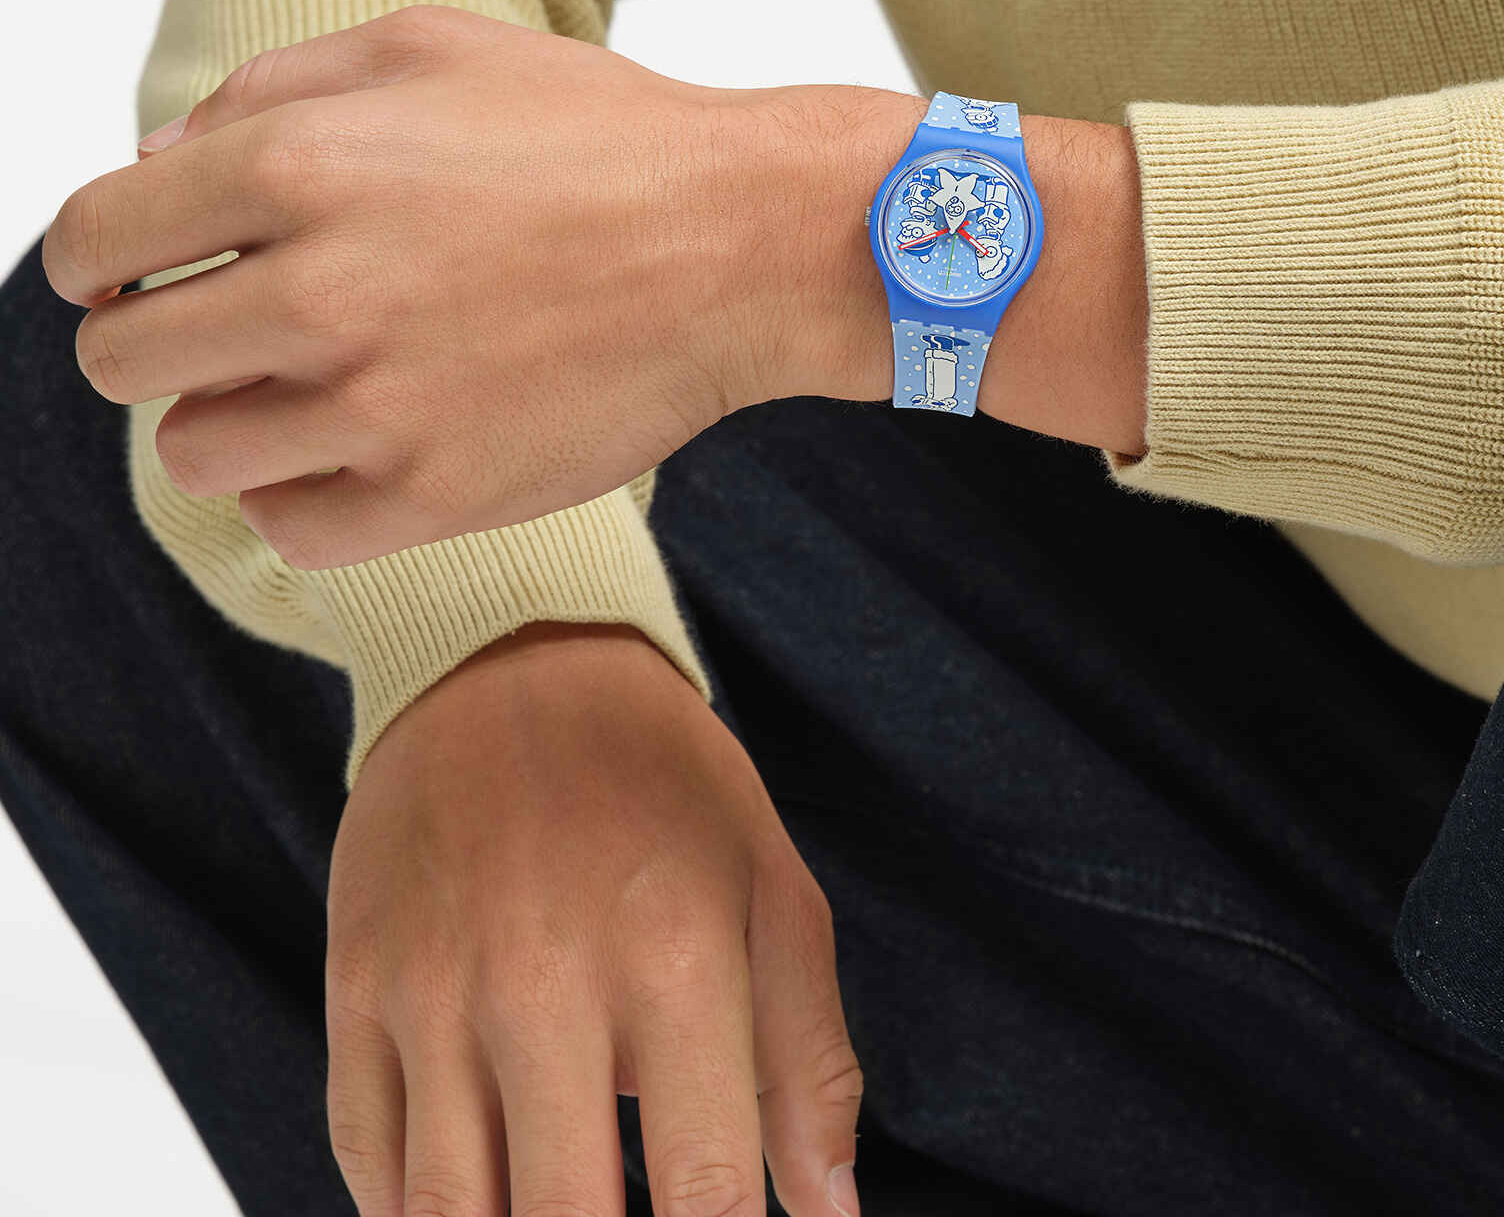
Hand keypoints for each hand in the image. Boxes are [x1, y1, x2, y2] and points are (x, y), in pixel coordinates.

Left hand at [42, 3, 919, 570]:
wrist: (746, 242)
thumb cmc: (602, 134)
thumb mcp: (439, 49)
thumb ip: (277, 87)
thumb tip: (162, 160)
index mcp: (300, 162)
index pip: (96, 242)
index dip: (95, 261)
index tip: (128, 274)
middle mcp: (322, 289)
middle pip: (123, 360)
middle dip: (151, 340)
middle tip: (222, 330)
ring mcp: (380, 405)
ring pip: (195, 454)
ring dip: (228, 419)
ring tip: (303, 387)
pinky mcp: (439, 494)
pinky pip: (290, 529)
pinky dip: (301, 494)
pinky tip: (354, 447)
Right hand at [325, 620, 861, 1216]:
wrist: (513, 659)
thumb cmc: (668, 786)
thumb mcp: (772, 888)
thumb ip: (811, 1062)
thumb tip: (831, 1214)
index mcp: (676, 953)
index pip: (703, 1191)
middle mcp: (545, 981)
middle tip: (628, 1216)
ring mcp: (433, 990)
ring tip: (560, 1205)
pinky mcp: (355, 988)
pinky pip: (368, 1167)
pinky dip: (417, 1215)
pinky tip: (478, 1197)